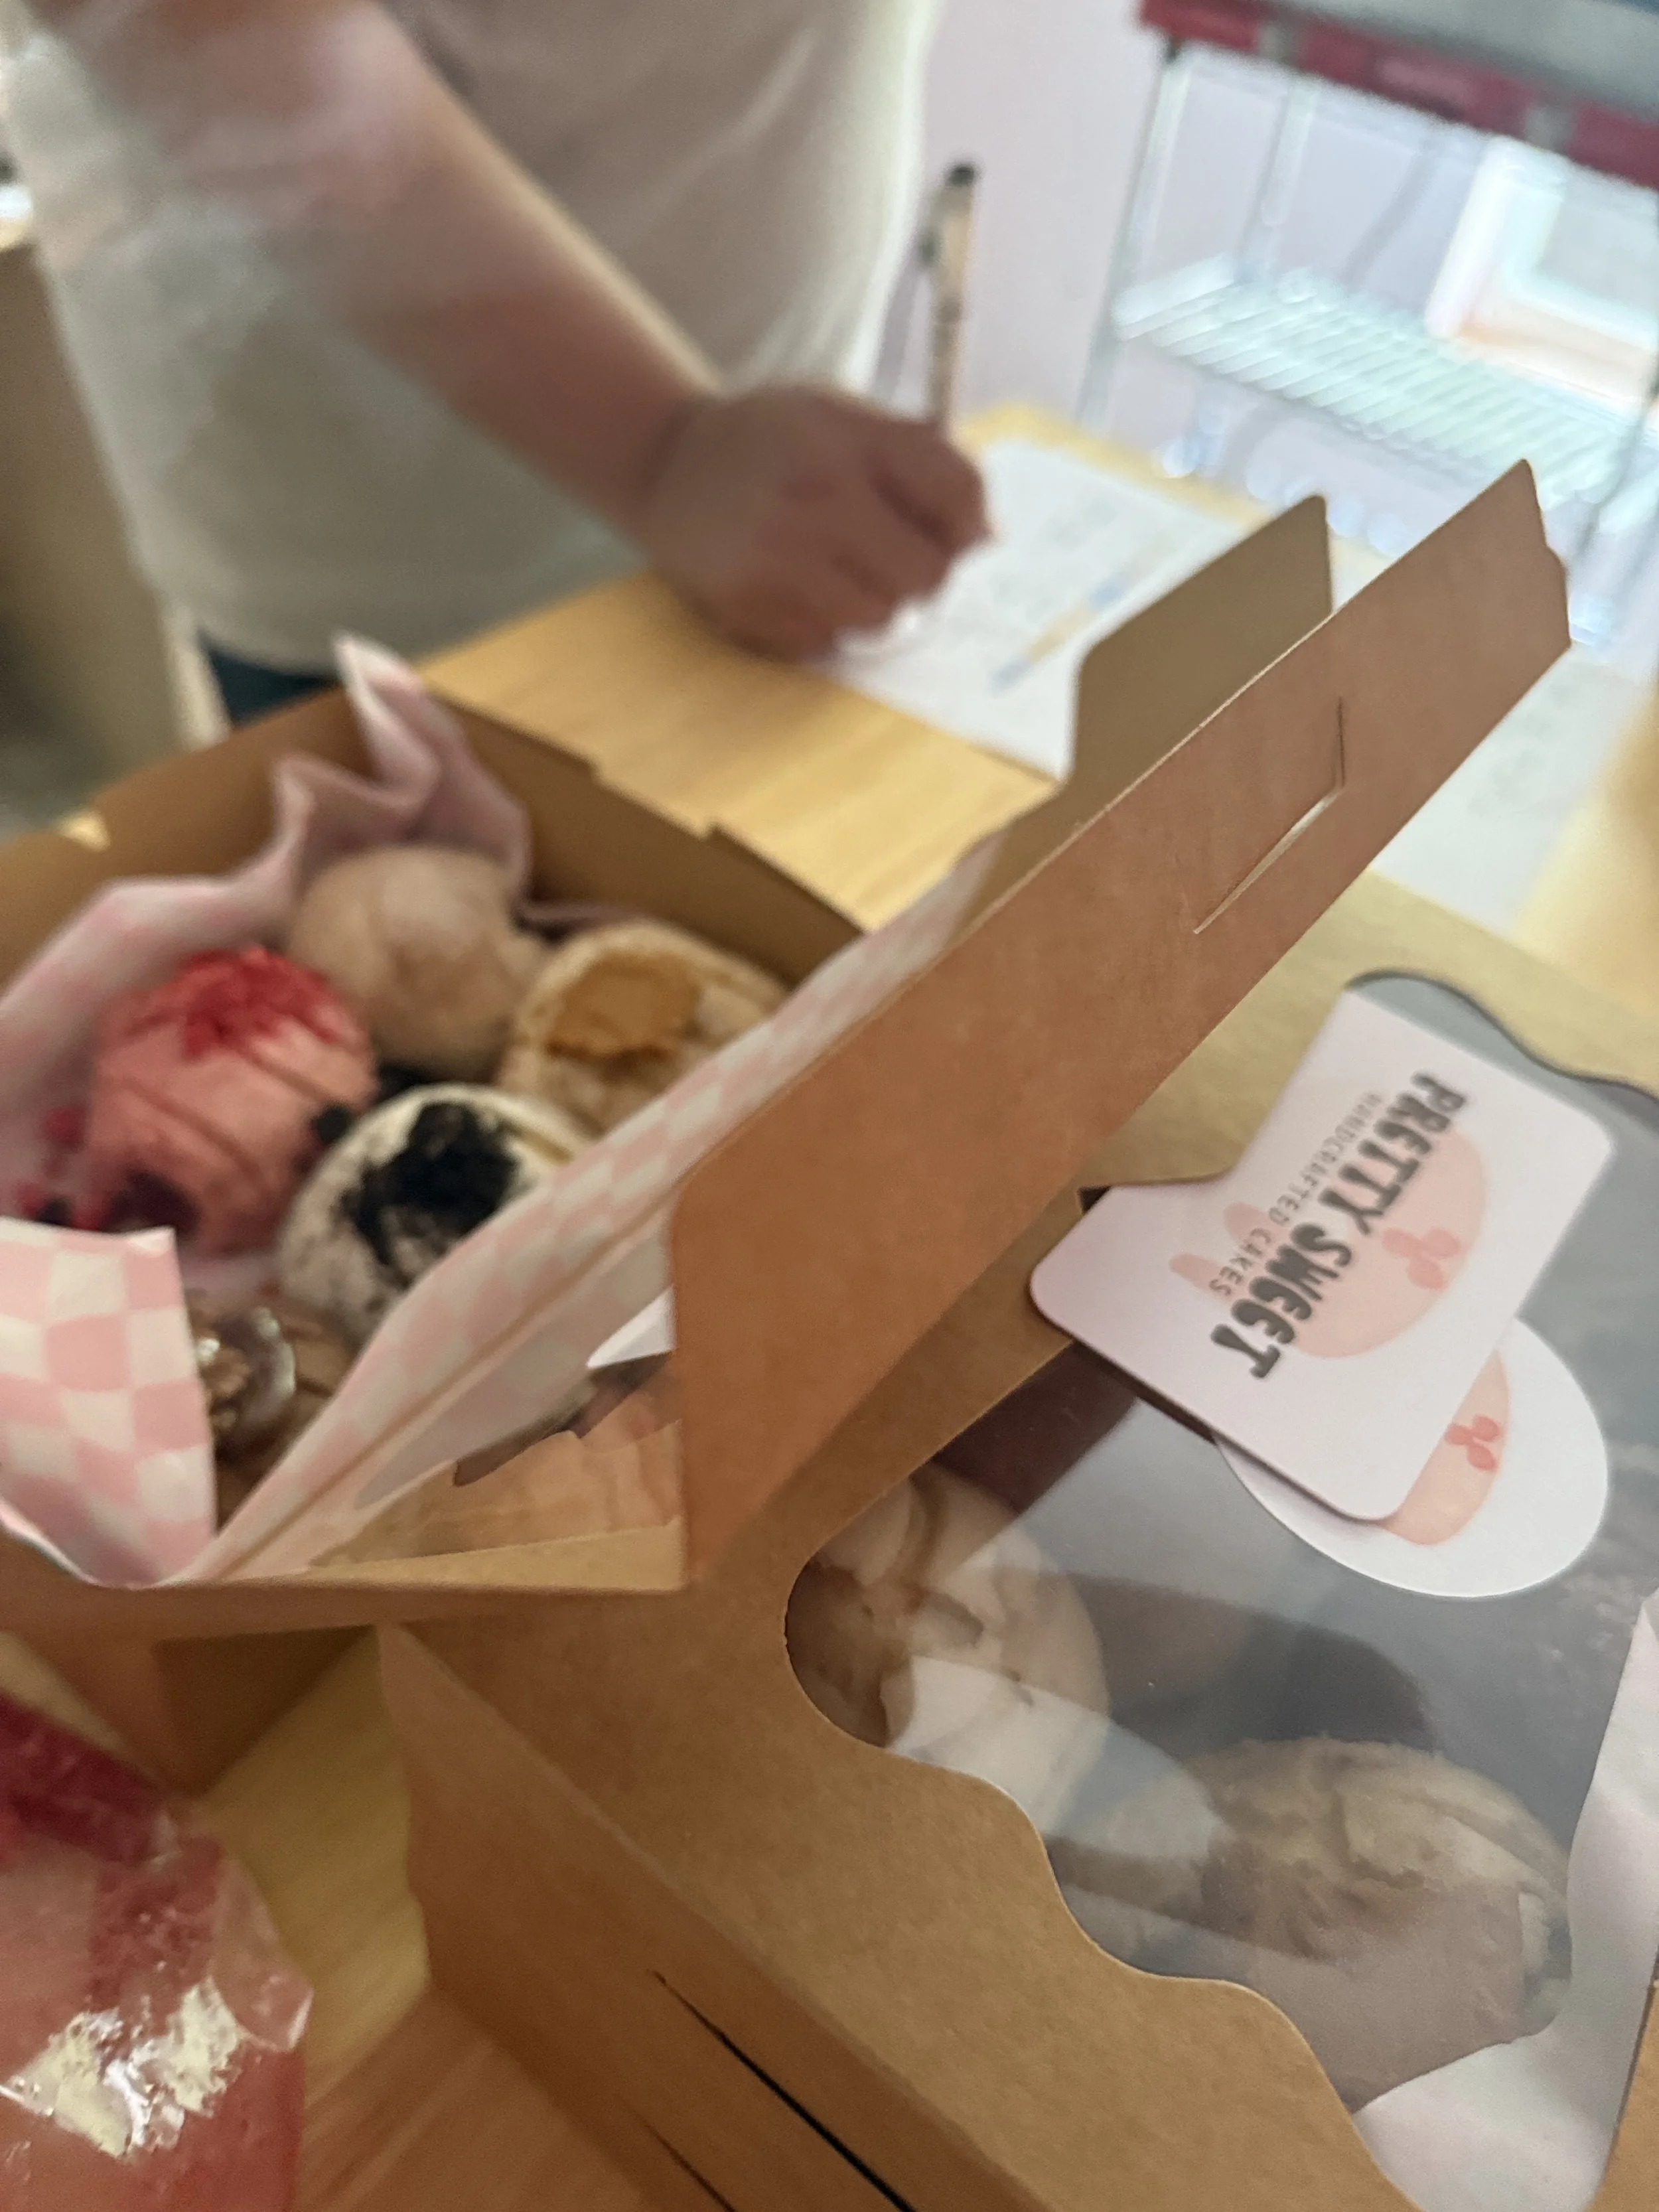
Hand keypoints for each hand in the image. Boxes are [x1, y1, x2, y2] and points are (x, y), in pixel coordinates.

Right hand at [633, 387, 987, 657]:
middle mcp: (816, 499)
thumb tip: (984, 536)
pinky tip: (793, 585)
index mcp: (850, 441)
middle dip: (920, 573)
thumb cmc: (773, 440)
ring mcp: (778, 559)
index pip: (957, 493)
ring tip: (835, 567)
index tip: (955, 534)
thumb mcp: (846, 415)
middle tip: (889, 554)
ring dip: (870, 602)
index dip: (969, 526)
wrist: (665, 461)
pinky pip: (824, 643)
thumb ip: (920, 458)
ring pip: (879, 619)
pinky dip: (821, 623)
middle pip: (927, 576)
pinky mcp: (747, 605)